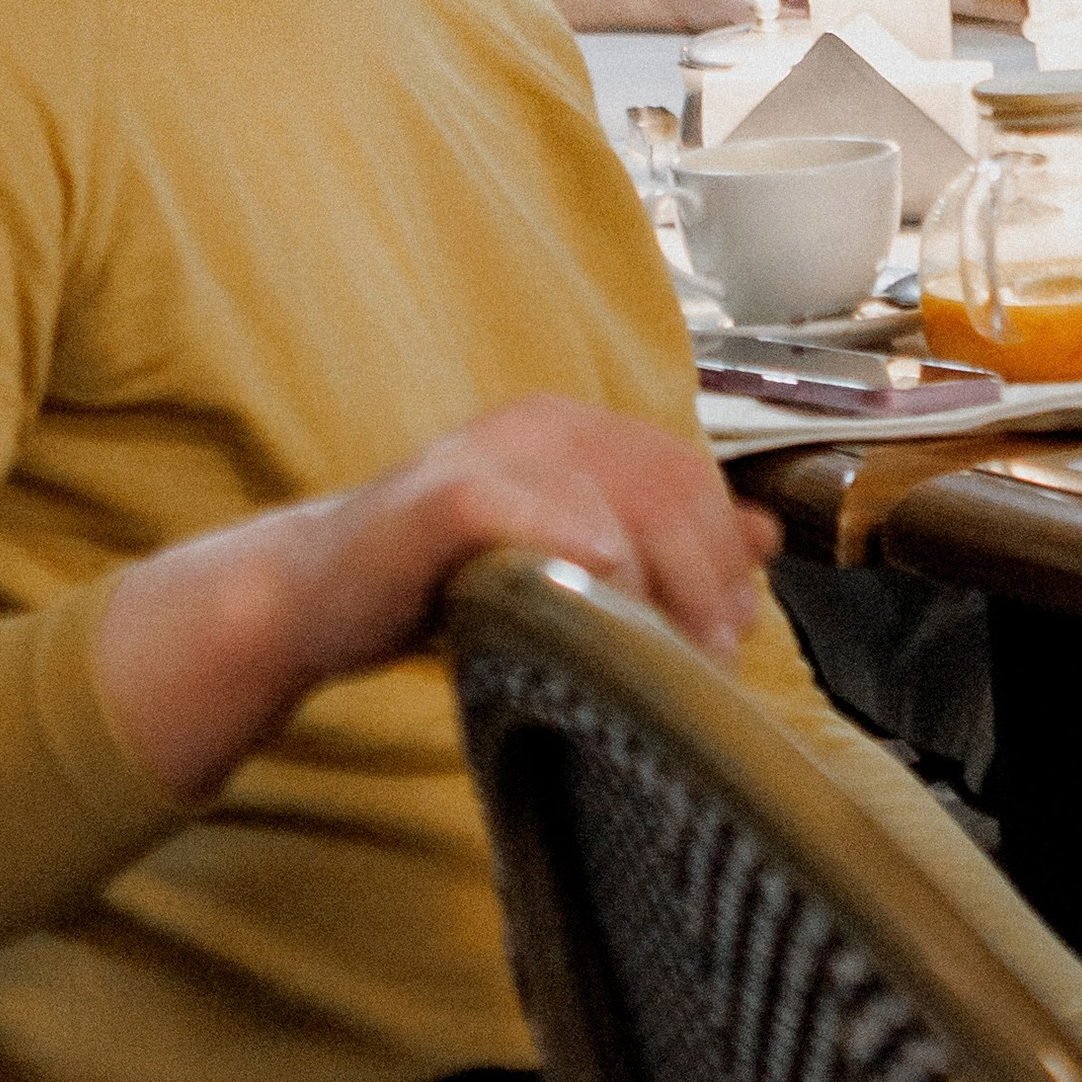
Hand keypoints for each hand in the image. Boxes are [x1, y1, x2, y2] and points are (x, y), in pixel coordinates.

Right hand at [101, 396, 781, 806]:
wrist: (318, 597)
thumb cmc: (443, 583)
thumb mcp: (566, 554)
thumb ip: (659, 538)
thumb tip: (763, 534)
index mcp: (574, 428)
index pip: (688, 472)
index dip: (724, 554)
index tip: (734, 629)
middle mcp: (539, 423)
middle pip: (666, 489)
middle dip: (702, 581)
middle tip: (706, 658)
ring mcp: (489, 452)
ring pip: (615, 511)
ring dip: (648, 594)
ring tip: (648, 657)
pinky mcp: (443, 496)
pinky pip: (534, 518)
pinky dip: (573, 556)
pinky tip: (589, 603)